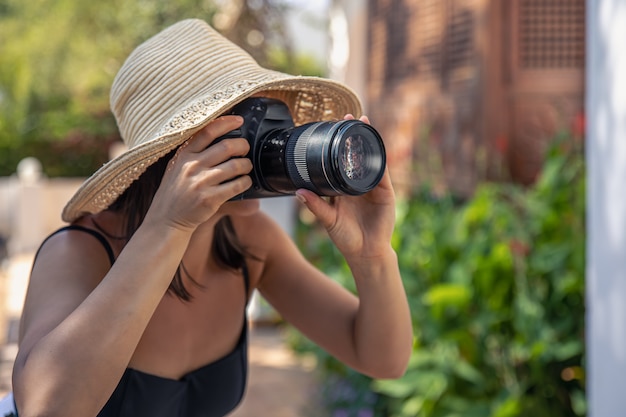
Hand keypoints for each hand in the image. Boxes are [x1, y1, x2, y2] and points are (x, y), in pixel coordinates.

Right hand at [145, 116, 252, 231]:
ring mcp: (200, 183)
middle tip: (246, 149)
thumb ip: (194, 153)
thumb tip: (220, 139)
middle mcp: (191, 166)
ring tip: (246, 167)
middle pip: (226, 147)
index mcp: (183, 155)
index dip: (226, 123)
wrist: (166, 219)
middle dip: (242, 145)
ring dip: (246, 165)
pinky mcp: (209, 199)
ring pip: (235, 166)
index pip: (207, 132)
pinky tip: (245, 182)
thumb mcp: (177, 167)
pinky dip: (246, 182)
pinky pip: (237, 185)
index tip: (239, 120)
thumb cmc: (175, 192)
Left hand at [296, 115, 395, 259]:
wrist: (366, 253)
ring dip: (368, 140)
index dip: (337, 145)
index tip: (330, 128)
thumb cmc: (346, 238)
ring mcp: (372, 186)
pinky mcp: (385, 192)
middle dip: (353, 135)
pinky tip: (376, 144)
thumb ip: (315, 205)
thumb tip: (298, 191)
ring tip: (364, 122)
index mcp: (342, 188)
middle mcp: (357, 184)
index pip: (339, 161)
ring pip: (371, 158)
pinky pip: (382, 171)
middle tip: (347, 116)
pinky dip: (379, 157)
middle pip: (356, 154)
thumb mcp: (328, 219)